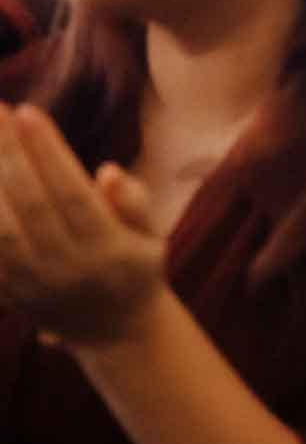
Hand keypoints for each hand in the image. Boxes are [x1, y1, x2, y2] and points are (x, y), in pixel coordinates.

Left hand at [0, 105, 167, 346]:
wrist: (111, 332)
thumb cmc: (134, 269)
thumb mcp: (153, 239)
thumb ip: (136, 205)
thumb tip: (108, 171)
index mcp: (108, 249)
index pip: (71, 192)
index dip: (47, 153)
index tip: (28, 111)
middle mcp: (66, 266)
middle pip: (29, 203)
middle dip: (7, 153)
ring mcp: (31, 282)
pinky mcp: (5, 290)